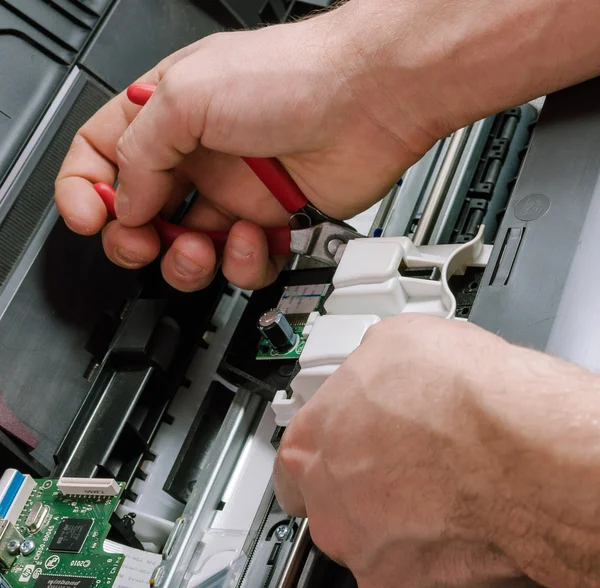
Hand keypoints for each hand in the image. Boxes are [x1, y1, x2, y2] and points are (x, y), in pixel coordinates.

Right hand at [54, 13, 439, 291]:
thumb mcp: (187, 94)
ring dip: (187, 261)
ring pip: (189, 250)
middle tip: (142, 243)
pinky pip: (242, 264)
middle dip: (134, 240)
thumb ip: (140, 151)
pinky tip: (255, 237)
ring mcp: (236, 193)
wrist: (370, 99)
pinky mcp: (273, 223)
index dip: (85, 191)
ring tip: (201, 246)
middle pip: (141, 216)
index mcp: (166, 117)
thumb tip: (125, 203)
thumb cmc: (293, 76)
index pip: (102, 158)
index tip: (91, 217)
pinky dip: (244, 263)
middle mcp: (198, 157)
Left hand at [274, 314, 599, 587]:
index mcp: (311, 447)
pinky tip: (467, 520)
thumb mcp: (393, 343)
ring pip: (377, 542)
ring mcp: (370, 555)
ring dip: (403, 521)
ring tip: (447, 489)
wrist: (522, 448)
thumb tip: (376, 374)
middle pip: (336, 504)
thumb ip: (366, 374)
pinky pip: (421, 574)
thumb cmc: (460, 395)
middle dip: (366, 487)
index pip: (295, 461)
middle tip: (410, 464)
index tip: (345, 449)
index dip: (326, 453)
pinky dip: (440, 555)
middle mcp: (330, 508)